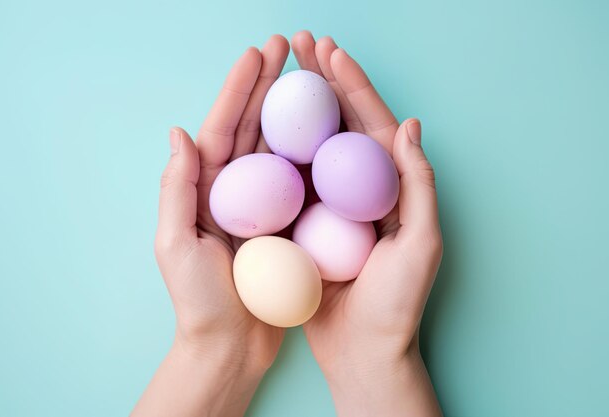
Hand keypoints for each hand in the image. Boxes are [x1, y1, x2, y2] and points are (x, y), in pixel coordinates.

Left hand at [132, 35, 289, 416]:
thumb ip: (177, 188)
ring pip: (278, 148)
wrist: (231, 346)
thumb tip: (180, 132)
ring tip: (308, 77)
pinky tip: (327, 129)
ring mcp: (262, 206)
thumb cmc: (199, 301)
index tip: (258, 56)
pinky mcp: (287, 224)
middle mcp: (234, 191)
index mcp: (205, 190)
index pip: (221, 129)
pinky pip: (301, 181)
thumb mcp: (176, 245)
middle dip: (267, 87)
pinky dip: (311, 153)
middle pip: (251, 129)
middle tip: (287, 51)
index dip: (239, 90)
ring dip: (291, 111)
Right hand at [292, 31, 442, 415]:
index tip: (329, 51)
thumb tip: (411, 124)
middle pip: (337, 123)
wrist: (361, 350)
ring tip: (276, 72)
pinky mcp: (303, 223)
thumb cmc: (397, 303)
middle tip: (298, 44)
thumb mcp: (421, 244)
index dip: (351, 84)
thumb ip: (418, 184)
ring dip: (293, 107)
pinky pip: (287, 180)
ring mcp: (327, 204)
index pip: (370, 123)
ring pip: (308, 144)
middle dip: (319, 81)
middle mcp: (357, 188)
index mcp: (388, 186)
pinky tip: (257, 127)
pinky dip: (274, 150)